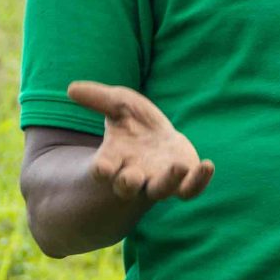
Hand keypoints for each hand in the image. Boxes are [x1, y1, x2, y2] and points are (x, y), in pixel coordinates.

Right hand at [67, 82, 214, 208]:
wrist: (158, 137)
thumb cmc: (133, 122)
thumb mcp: (118, 103)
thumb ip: (98, 98)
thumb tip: (71, 88)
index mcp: (114, 159)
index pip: (103, 170)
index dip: (101, 171)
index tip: (101, 168)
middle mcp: (134, 174)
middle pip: (127, 188)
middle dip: (127, 184)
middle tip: (130, 178)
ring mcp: (159, 180)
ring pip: (161, 190)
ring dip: (168, 181)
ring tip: (179, 166)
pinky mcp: (182, 181)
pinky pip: (190, 190)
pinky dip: (199, 182)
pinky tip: (208, 165)